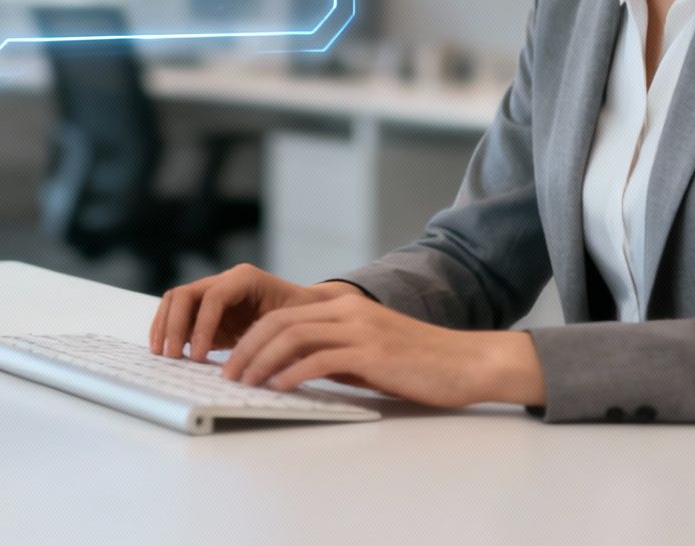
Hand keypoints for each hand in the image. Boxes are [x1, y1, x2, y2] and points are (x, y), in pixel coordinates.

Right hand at [149, 264, 361, 359]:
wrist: (305, 308)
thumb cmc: (302, 315)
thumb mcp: (292, 324)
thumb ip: (272, 338)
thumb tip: (253, 363)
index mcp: (246, 278)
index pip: (213, 297)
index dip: (202, 326)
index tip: (198, 356)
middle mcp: (225, 280)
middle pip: (185, 294)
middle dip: (174, 325)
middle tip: (172, 356)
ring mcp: (212, 292)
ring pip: (175, 300)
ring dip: (165, 326)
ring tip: (163, 354)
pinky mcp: (205, 309)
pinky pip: (178, 313)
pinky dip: (168, 329)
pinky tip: (167, 351)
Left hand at [221, 293, 545, 408]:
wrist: (466, 362)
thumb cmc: (418, 363)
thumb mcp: (368, 351)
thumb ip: (332, 352)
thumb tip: (291, 371)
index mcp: (344, 307)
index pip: (283, 315)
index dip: (252, 337)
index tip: (232, 361)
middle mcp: (348, 311)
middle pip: (280, 322)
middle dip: (246, 349)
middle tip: (228, 374)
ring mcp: (360, 329)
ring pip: (293, 337)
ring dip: (261, 362)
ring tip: (245, 383)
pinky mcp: (371, 353)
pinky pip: (319, 359)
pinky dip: (292, 373)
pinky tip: (279, 388)